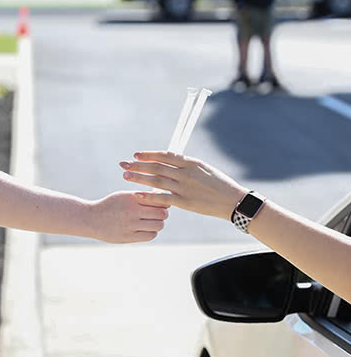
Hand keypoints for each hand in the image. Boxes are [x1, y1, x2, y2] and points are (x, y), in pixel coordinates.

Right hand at [90, 191, 168, 242]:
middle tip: (159, 213)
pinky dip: (152, 232)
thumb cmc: (111, 205)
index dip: (163, 202)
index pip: (158, 199)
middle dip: (163, 213)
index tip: (160, 203)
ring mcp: (130, 225)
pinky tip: (146, 229)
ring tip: (152, 221)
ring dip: (158, 223)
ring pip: (158, 225)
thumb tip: (161, 195)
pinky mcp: (128, 237)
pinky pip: (150, 235)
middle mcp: (132, 211)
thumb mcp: (124, 196)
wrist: (91, 219)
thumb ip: (141, 196)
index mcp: (132, 198)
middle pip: (161, 213)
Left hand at [119, 151, 247, 220]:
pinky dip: (148, 196)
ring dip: (139, 178)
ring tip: (125, 176)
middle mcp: (185, 173)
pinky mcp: (184, 202)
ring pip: (156, 180)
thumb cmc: (220, 185)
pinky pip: (163, 198)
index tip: (136, 155)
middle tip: (123, 164)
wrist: (233, 201)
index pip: (165, 156)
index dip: (149, 154)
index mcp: (190, 162)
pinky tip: (136, 194)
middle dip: (138, 165)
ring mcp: (184, 187)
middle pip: (156, 167)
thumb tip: (173, 163)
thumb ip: (187, 167)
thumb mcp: (204, 170)